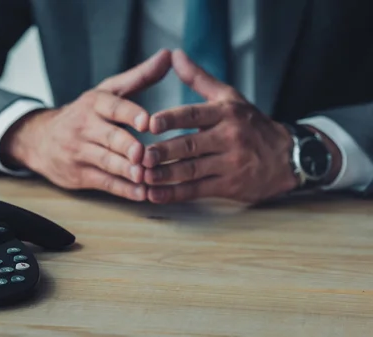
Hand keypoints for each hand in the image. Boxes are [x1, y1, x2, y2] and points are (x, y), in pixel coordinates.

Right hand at [1, 49, 172, 200]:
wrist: (39, 140)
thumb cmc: (84, 113)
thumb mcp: (107, 91)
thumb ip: (140, 76)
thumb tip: (169, 55)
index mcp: (94, 104)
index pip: (112, 107)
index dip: (130, 114)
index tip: (147, 121)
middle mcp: (84, 127)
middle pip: (108, 137)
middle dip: (126, 146)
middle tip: (144, 153)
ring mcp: (80, 152)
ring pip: (105, 162)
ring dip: (126, 171)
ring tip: (146, 177)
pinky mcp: (79, 175)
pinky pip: (104, 183)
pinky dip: (123, 190)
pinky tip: (141, 194)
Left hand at [142, 49, 299, 203]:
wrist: (288, 157)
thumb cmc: (251, 124)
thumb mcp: (229, 97)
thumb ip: (199, 78)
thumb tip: (175, 55)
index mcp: (225, 113)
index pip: (194, 114)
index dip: (171, 119)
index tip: (150, 123)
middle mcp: (228, 137)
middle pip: (190, 145)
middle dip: (163, 152)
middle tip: (140, 155)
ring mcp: (230, 163)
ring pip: (191, 170)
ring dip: (165, 175)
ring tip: (142, 176)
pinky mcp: (230, 186)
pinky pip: (197, 190)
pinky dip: (174, 194)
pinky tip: (155, 195)